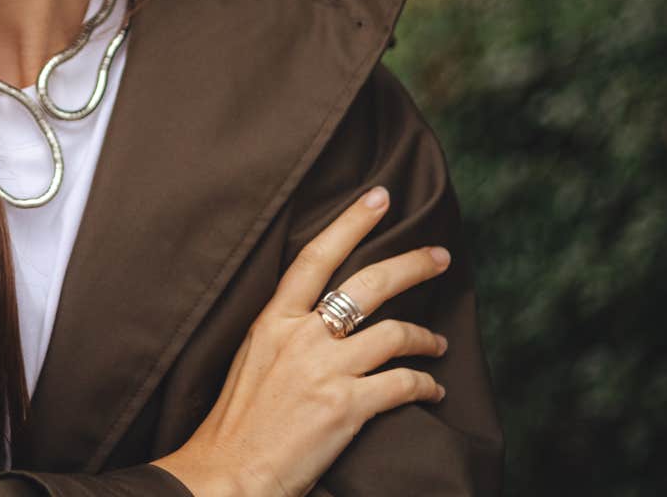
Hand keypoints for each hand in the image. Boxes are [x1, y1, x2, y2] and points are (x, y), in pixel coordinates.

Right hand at [150, 186, 451, 496]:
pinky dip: (426, 385)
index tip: (379, 196)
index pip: (316, 256)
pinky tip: (433, 390)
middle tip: (440, 256)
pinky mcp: (346, 407)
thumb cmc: (237, 423)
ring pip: (395, 334)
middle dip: (412, 263)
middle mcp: (300, 337)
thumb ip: (284, 332)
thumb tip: (322, 317)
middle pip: (368, 284)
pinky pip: (403, 384)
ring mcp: (325, 370)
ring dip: (427, 337)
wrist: (227, 473)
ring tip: (440, 343)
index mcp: (272, 321)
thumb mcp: (251, 359)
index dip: (351, 222)